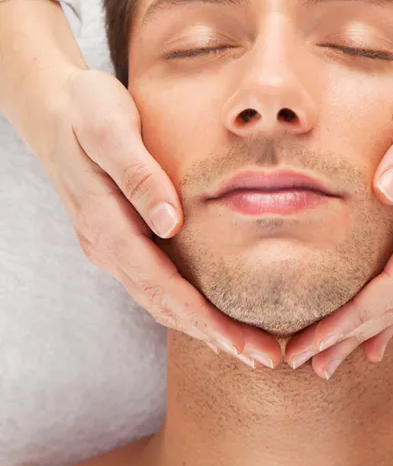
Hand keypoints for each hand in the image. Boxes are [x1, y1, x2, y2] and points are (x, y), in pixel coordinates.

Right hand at [45, 67, 281, 368]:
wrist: (52, 106)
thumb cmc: (87, 109)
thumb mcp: (110, 127)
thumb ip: (138, 175)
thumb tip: (170, 224)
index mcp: (105, 223)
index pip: (161, 286)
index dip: (204, 320)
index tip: (244, 345)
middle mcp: (105, 246)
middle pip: (164, 306)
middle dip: (215, 337)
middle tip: (266, 359)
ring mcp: (109, 247)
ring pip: (158, 301)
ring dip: (204, 329)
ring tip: (250, 349)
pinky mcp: (118, 241)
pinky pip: (154, 285)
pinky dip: (186, 308)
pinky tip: (213, 316)